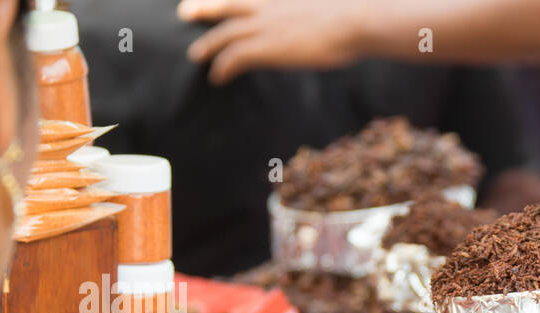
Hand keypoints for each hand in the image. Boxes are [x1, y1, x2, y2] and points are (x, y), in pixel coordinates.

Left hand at [178, 0, 368, 84]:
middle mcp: (269, 7)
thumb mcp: (327, 11)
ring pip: (225, 33)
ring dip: (208, 45)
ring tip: (197, 56)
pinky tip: (217, 78)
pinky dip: (222, 67)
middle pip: (228, 6)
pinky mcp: (267, 47)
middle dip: (204, 8)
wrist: (354, 23)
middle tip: (185, 12)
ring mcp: (266, 26)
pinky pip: (234, 57)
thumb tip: (319, 25)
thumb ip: (313, 16)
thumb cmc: (352, 20)